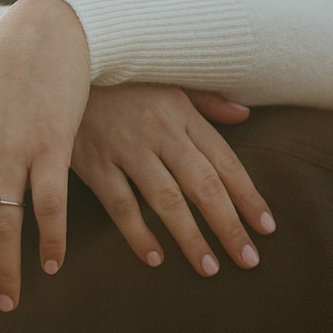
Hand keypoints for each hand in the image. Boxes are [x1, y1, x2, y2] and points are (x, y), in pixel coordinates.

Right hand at [71, 85, 275, 275]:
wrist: (66, 64)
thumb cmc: (122, 78)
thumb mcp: (168, 81)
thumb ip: (206, 101)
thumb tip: (243, 115)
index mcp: (181, 113)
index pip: (224, 161)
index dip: (248, 196)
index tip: (266, 227)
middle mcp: (159, 132)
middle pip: (202, 185)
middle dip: (229, 225)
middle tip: (248, 260)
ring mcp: (125, 148)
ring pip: (166, 199)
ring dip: (190, 237)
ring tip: (210, 268)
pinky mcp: (93, 162)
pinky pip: (119, 204)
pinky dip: (137, 233)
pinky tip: (154, 258)